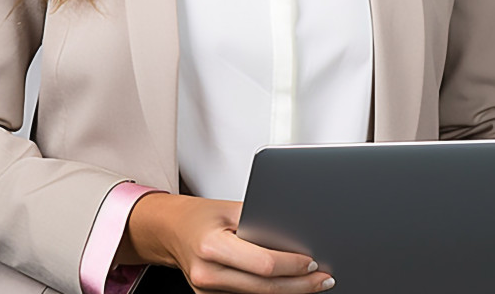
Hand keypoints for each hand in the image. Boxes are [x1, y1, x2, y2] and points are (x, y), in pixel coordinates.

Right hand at [120, 193, 334, 292]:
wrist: (171, 231)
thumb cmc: (199, 216)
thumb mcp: (229, 209)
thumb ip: (258, 220)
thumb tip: (293, 232)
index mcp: (212, 247)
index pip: (262, 264)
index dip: (292, 265)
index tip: (312, 261)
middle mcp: (208, 276)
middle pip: (265, 289)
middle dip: (300, 285)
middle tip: (323, 279)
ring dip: (290, 293)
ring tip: (314, 284)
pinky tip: (289, 288)